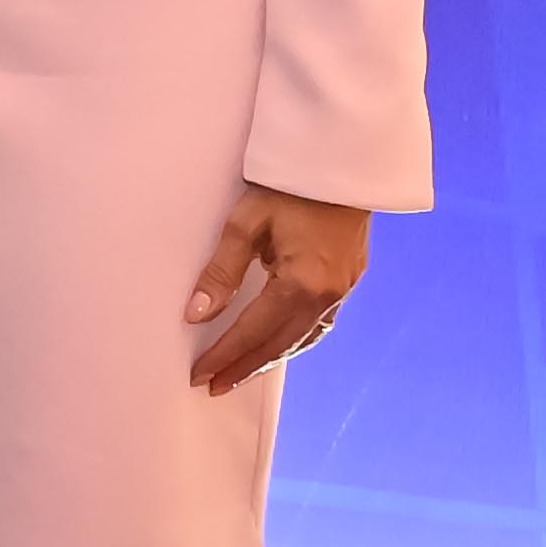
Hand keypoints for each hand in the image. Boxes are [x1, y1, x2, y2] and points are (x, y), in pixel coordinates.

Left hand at [184, 179, 372, 391]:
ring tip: (240, 372)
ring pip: (302, 338)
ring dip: (270, 357)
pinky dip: (294, 339)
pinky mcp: (349, 280)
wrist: (339, 161)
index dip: (224, 355)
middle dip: (244, 366)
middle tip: (213, 385)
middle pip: (279, 343)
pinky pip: (319, 323)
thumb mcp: (244, 224)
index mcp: (301, 283)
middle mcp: (327, 294)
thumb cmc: (287, 188)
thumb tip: (196, 315)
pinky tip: (278, 345)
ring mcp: (343, 289)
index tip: (199, 374)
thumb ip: (220, 273)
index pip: (253, 331)